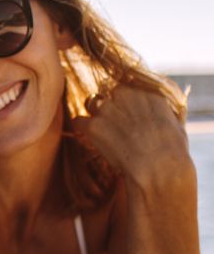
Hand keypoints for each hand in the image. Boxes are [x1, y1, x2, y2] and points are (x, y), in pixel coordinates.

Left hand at [71, 82, 189, 187]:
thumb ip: (159, 113)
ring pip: (92, 104)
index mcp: (147, 92)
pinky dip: (82, 129)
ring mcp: (107, 109)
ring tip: (105, 134)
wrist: (159, 167)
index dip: (125, 101)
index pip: (128, 86)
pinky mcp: (93, 124)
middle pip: (109, 94)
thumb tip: (155, 115)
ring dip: (96, 116)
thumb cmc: (173, 152)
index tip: (127, 113)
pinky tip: (90, 139)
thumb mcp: (175, 125)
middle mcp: (126, 94)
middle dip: (110, 107)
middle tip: (115, 126)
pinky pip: (79, 121)